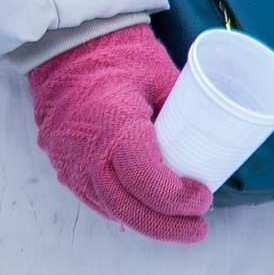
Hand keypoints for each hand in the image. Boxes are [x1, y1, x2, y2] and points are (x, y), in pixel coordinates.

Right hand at [28, 24, 210, 242]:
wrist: (64, 47)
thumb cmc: (118, 56)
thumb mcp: (162, 78)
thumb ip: (182, 115)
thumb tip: (211, 148)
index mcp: (111, 122)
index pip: (144, 178)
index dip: (176, 199)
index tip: (203, 198)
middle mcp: (83, 149)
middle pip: (127, 206)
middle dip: (167, 225)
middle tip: (198, 228)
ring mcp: (67, 161)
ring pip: (110, 208)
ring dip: (146, 221)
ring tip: (178, 224)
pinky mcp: (62, 166)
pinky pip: (94, 199)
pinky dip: (123, 209)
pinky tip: (146, 210)